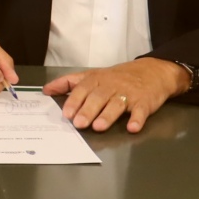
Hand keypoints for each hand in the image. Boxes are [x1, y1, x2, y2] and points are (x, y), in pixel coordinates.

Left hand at [44, 57, 190, 131]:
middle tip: (79, 124)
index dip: (74, 101)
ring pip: (117, 104)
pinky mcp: (144, 102)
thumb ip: (69, 83)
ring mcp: (129, 94)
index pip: (83, 89)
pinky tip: (132, 127)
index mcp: (97, 80)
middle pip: (98, 97)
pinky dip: (137, 119)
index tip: (66, 113)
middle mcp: (112, 86)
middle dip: (88, 110)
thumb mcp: (93, 75)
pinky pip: (140, 111)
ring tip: (99, 127)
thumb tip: (46, 90)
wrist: (153, 71)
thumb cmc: (118, 77)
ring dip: (108, 115)